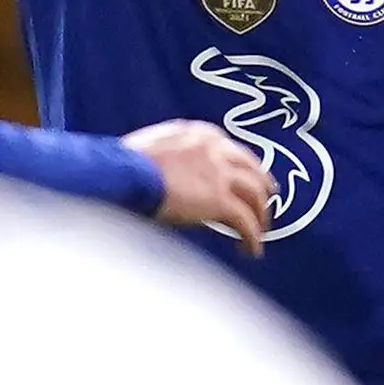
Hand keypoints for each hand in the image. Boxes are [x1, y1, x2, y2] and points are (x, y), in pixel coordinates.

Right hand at [124, 118, 270, 253]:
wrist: (120, 175)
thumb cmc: (119, 168)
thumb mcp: (149, 152)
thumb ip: (169, 160)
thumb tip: (169, 182)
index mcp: (195, 133)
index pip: (229, 148)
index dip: (241, 167)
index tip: (244, 179)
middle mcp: (213, 147)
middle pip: (251, 167)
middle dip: (261, 186)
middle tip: (264, 203)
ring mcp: (219, 172)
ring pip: (256, 195)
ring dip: (260, 215)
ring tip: (259, 233)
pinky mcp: (219, 200)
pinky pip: (246, 222)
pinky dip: (252, 238)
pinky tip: (251, 251)